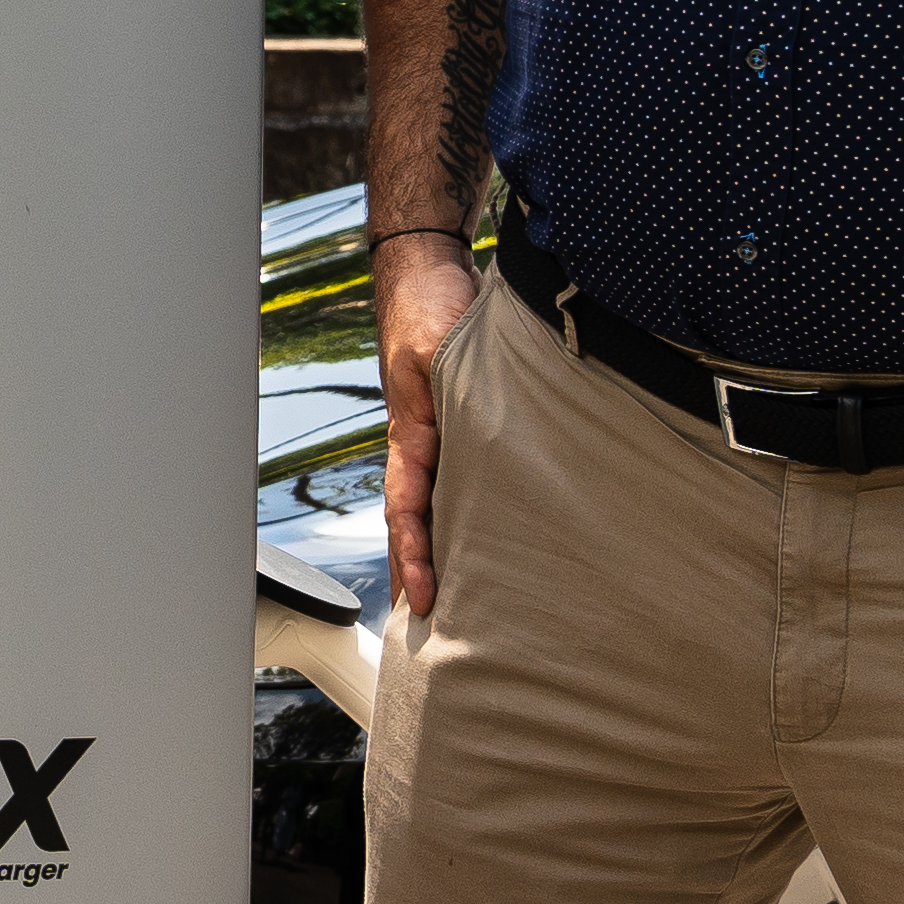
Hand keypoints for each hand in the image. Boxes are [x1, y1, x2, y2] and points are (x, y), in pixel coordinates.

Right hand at [373, 230, 482, 619]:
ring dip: (450, 551)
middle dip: (423, 574)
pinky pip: (467, 481)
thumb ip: (448, 388)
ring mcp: (444, 437)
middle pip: (420, 522)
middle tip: (436, 631)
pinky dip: (474, 515)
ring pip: (445, 507)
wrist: (429, 272)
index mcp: (411, 435)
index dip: (414, 556)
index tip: (424, 599)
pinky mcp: (466, 424)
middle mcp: (424, 444)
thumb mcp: (435, 348)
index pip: (407, 509)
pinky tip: (496, 538)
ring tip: (468, 604)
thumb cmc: (429, 306)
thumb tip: (467, 428)